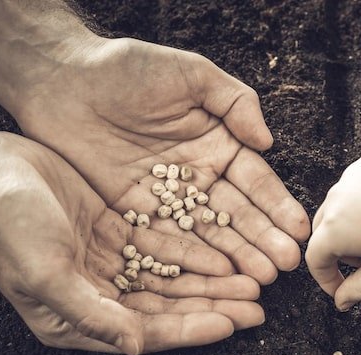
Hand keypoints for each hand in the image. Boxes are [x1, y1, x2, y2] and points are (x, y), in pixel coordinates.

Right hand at [0, 132, 264, 354]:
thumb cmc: (7, 224)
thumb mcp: (45, 272)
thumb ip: (93, 313)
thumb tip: (138, 346)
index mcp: (78, 319)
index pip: (149, 331)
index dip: (194, 328)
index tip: (235, 325)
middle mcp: (99, 295)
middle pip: (169, 307)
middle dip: (214, 306)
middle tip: (258, 305)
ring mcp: (109, 263)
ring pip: (173, 279)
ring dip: (212, 282)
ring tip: (253, 282)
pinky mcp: (116, 232)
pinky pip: (165, 247)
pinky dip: (195, 252)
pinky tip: (226, 253)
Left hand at [14, 37, 309, 283]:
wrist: (63, 82)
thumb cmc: (130, 70)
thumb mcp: (192, 74)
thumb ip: (236, 103)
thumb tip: (267, 142)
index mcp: (219, 145)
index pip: (256, 182)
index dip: (277, 206)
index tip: (298, 231)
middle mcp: (200, 177)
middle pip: (238, 214)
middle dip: (264, 240)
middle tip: (286, 265)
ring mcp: (170, 199)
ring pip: (210, 233)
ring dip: (237, 256)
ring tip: (261, 279)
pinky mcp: (137, 214)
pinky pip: (170, 241)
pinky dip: (194, 259)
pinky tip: (218, 276)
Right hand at [307, 143, 360, 310]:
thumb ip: (359, 289)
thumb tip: (341, 301)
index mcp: (336, 228)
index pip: (315, 257)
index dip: (326, 278)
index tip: (340, 287)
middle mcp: (338, 196)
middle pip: (324, 228)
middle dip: (340, 250)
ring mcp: (355, 172)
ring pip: (343, 203)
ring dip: (354, 221)